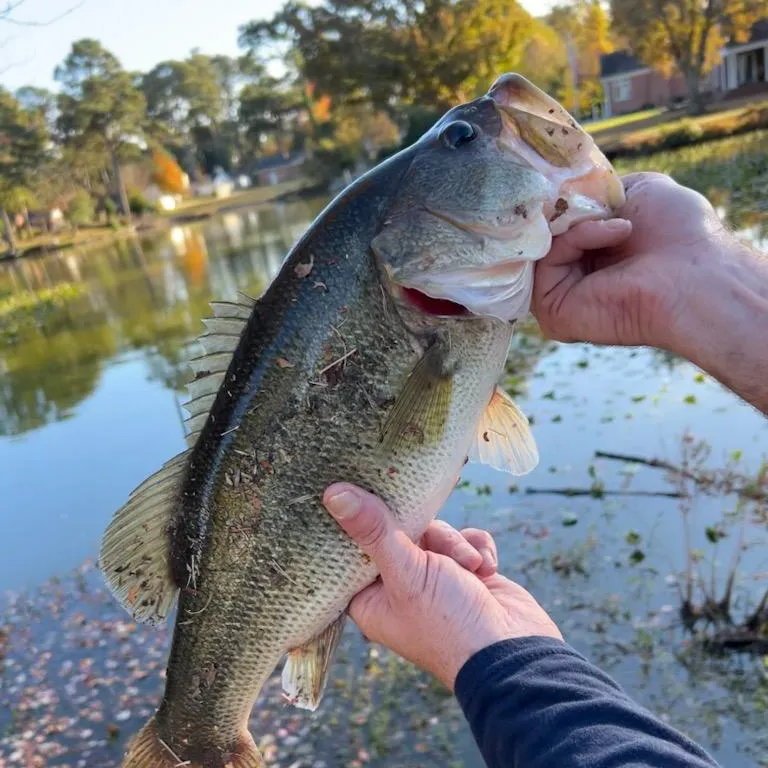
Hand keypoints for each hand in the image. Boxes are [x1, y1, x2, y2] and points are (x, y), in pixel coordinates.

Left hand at [323, 483, 561, 690]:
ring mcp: (435, 579)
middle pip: (399, 533)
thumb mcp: (407, 574)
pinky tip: (486, 570)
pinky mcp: (466, 572)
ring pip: (437, 533)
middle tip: (437, 548)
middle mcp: (399, 587)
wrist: (516, 652)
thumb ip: (374, 532)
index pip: (354, 549)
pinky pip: (466, 540)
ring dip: (457, 545)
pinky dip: (477, 549)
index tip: (365, 494)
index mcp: (371, 598)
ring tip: (470, 568)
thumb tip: (334, 495)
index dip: (361, 523)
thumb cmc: (450, 624)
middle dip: (427, 536)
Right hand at [533, 172, 731, 350]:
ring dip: (575, 222)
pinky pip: (546, 262)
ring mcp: (562, 296)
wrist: (697, 274)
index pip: (556, 223)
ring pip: (539, 246)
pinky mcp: (554, 311)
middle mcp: (576, 277)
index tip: (573, 179)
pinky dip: (575, 238)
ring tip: (618, 221)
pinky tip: (615, 234)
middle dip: (563, 207)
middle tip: (591, 196)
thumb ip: (597, 192)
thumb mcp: (639, 189)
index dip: (561, 198)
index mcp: (595, 253)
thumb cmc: (680, 233)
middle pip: (541, 234)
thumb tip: (561, 192)